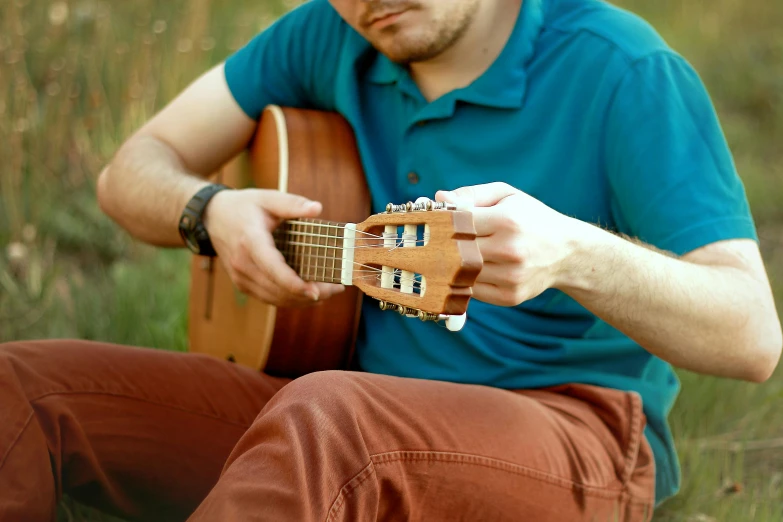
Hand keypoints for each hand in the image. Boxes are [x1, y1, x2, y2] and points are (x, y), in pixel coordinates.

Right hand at [203, 188, 344, 306]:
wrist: (213, 217)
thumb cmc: (244, 206)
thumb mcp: (267, 198)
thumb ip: (292, 204)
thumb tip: (318, 208)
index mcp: (250, 240)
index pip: (272, 267)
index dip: (294, 283)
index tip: (316, 291)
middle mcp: (243, 263)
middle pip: (277, 288)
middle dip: (308, 294)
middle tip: (336, 289)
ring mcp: (241, 276)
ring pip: (274, 298)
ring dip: (302, 300)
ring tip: (329, 292)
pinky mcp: (242, 284)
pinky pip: (268, 298)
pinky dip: (290, 300)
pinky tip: (309, 296)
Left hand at [436, 182, 578, 306]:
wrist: (567, 252)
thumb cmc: (531, 218)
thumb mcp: (507, 196)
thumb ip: (471, 194)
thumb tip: (439, 197)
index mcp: (507, 220)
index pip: (457, 222)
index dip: (439, 222)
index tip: (428, 222)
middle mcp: (509, 249)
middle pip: (455, 250)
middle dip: (440, 245)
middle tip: (429, 242)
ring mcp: (510, 276)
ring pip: (461, 272)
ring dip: (452, 265)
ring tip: (453, 254)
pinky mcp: (510, 296)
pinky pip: (472, 290)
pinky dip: (466, 281)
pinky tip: (471, 270)